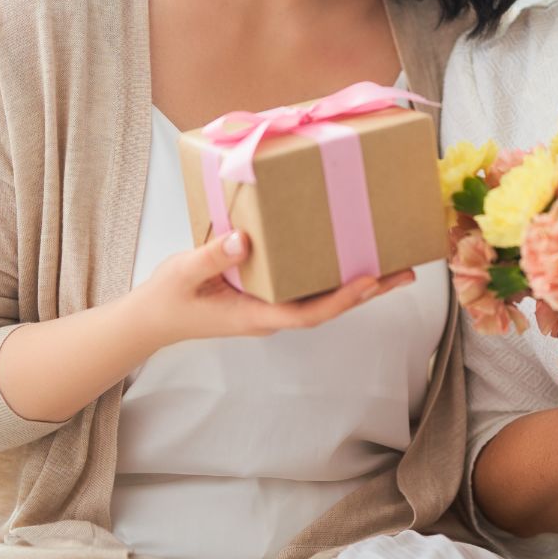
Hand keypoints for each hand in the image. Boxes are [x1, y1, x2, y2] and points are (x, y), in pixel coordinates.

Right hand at [133, 230, 413, 349]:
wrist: (151, 319)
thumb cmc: (167, 298)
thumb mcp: (182, 274)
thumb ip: (211, 257)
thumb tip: (245, 239)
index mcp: (256, 315)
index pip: (309, 313)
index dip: (342, 299)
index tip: (371, 281)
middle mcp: (271, 313)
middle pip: (329, 306)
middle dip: (368, 291)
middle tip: (407, 271)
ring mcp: (271, 306)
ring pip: (323, 297)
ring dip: (358, 284)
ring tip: (395, 263)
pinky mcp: (267, 295)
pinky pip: (308, 287)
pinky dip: (333, 275)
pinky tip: (351, 257)